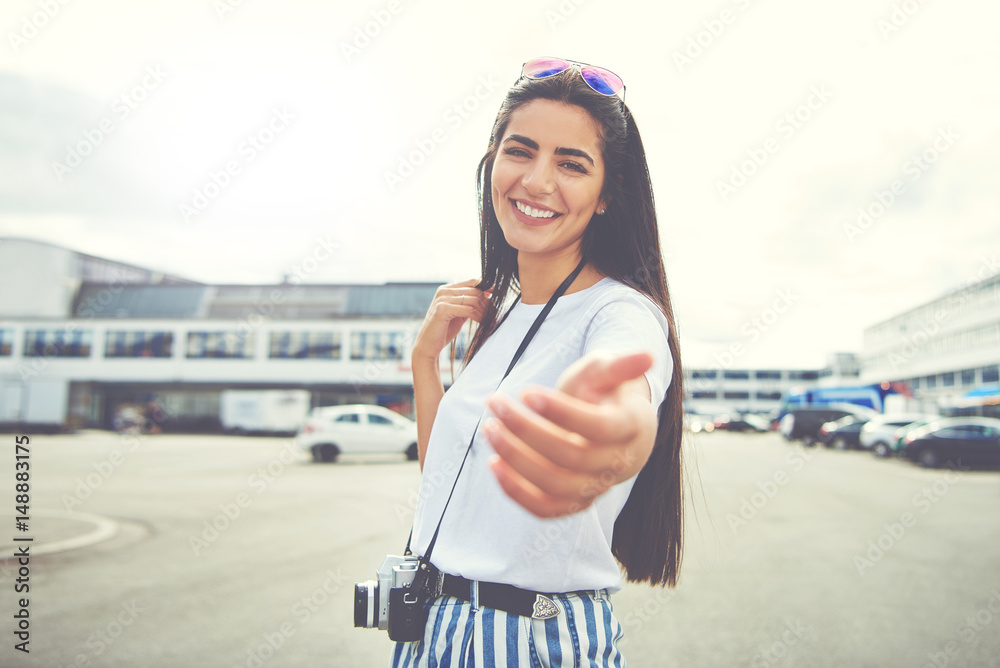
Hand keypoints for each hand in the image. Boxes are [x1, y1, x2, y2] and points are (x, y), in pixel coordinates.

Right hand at [412, 279, 490, 362]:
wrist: (428, 346)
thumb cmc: (443, 330)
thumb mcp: (458, 313)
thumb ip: (469, 303)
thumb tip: (487, 295)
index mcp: (446, 289)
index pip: (472, 282)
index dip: (486, 286)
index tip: (497, 294)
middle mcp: (443, 291)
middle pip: (475, 291)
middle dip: (488, 303)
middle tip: (496, 315)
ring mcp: (442, 299)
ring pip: (473, 300)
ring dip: (486, 312)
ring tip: (492, 322)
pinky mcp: (442, 309)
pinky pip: (468, 310)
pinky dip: (479, 317)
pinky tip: (484, 324)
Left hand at [483, 350, 656, 517]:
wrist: (612, 425)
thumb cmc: (606, 392)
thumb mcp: (608, 372)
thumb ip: (620, 365)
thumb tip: (648, 356)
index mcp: (632, 427)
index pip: (599, 427)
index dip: (562, 412)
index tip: (526, 391)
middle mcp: (618, 463)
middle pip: (572, 455)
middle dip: (527, 429)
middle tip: (496, 403)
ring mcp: (598, 487)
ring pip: (556, 485)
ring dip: (516, 459)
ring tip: (489, 429)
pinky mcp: (576, 502)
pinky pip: (546, 509)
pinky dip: (517, 492)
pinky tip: (493, 464)